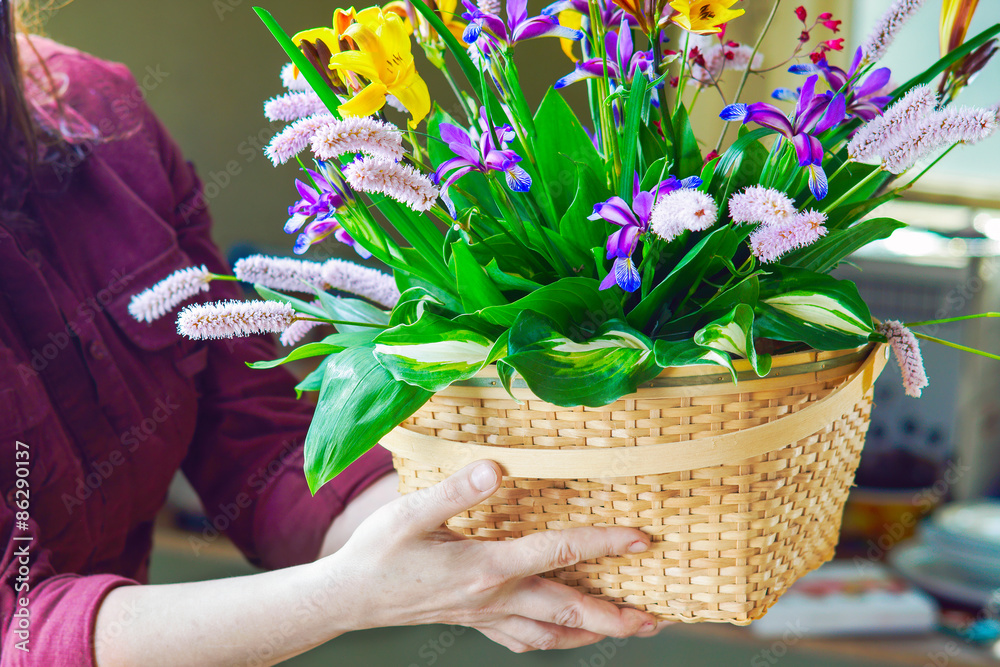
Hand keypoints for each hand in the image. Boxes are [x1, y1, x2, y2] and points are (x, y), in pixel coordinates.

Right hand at [323, 460, 660, 651]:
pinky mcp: (474, 623)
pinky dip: (551, 641)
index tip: (641, 540)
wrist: (348, 599)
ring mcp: (486, 616)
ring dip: (591, 635)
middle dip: (614, 616)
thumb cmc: (378, 554)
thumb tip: (498, 468)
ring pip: (551, 635)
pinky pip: (523, 641)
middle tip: (653, 619)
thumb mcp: (411, 514)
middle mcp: (494, 598)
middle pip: (568, 612)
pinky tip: (558, 637)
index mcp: (487, 568)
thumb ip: (457, 491)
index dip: (603, 545)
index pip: (558, 553)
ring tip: (624, 632)